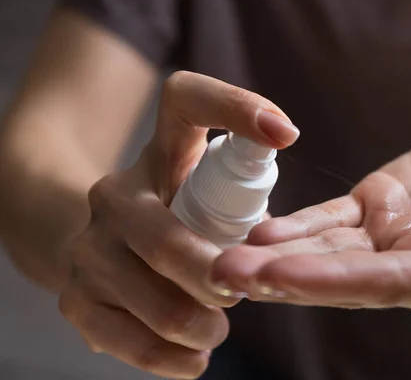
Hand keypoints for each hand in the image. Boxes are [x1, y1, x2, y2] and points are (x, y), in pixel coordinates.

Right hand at [58, 71, 298, 378]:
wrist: (99, 245)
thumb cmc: (177, 216)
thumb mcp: (205, 190)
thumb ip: (243, 194)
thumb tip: (291, 240)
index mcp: (160, 153)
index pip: (186, 100)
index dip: (235, 106)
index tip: (285, 133)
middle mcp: (115, 194)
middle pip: (169, 241)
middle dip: (219, 276)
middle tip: (243, 289)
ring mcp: (89, 247)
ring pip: (157, 302)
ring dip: (203, 324)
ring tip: (218, 327)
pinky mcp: (75, 298)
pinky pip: (129, 341)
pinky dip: (173, 358)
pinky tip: (194, 357)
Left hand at [211, 113, 410, 315]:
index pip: (383, 284)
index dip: (329, 281)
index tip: (277, 276)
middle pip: (340, 277)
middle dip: (282, 278)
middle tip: (222, 276)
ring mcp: (391, 237)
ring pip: (326, 251)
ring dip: (276, 255)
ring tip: (224, 258)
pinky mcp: (379, 205)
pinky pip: (332, 219)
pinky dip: (297, 226)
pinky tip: (260, 232)